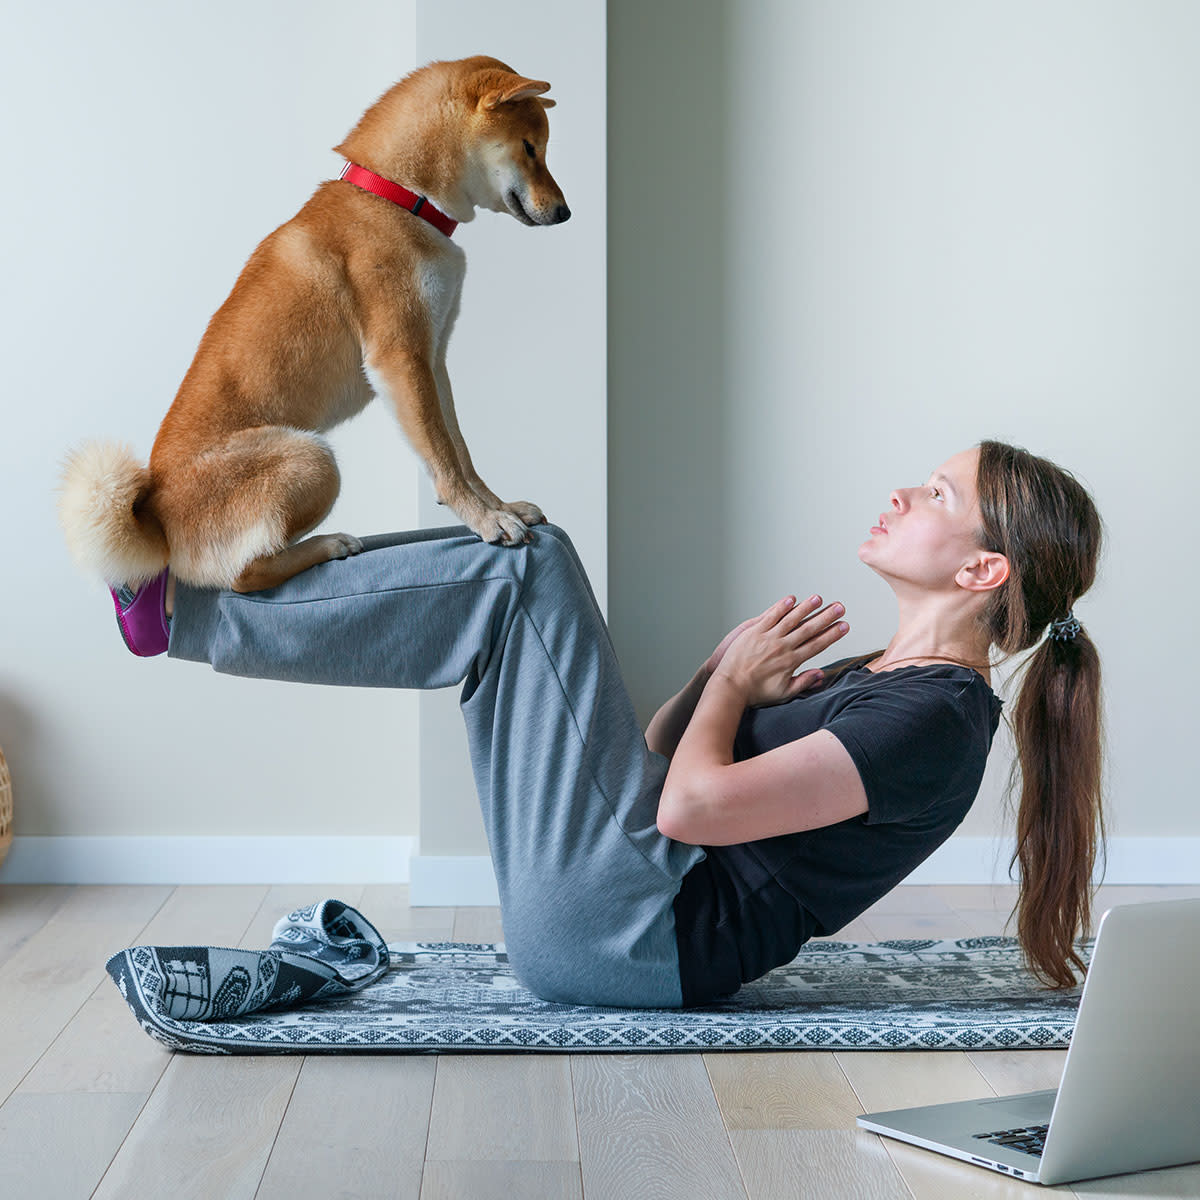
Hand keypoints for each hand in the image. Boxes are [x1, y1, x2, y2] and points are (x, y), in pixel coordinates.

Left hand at [710, 594, 848, 707]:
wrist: (730, 686)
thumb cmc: (755, 692)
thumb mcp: (783, 693)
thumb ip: (803, 682)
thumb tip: (821, 674)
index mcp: (790, 662)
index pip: (817, 645)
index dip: (832, 634)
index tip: (844, 626)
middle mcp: (782, 647)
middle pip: (808, 629)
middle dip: (826, 617)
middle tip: (840, 607)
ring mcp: (768, 637)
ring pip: (791, 619)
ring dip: (807, 608)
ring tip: (820, 598)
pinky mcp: (754, 631)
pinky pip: (770, 616)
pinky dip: (781, 607)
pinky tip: (792, 599)